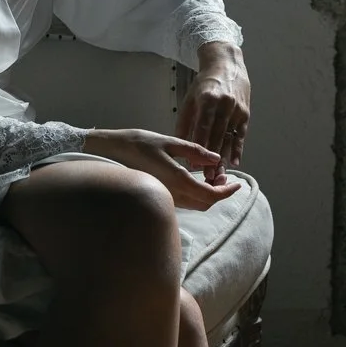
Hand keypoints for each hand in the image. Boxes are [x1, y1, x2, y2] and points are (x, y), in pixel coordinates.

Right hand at [82, 126, 239, 209]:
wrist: (108, 153)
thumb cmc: (138, 144)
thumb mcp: (169, 142)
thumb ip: (195, 152)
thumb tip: (216, 160)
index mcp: (177, 181)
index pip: (211, 196)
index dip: (227, 192)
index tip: (237, 183)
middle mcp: (172, 195)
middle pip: (205, 204)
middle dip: (219, 191)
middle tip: (222, 172)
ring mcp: (165, 198)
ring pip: (195, 204)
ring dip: (208, 192)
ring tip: (211, 172)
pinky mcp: (160, 197)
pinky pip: (185, 201)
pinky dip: (197, 193)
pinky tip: (196, 176)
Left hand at [177, 41, 250, 174]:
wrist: (227, 65)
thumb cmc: (205, 83)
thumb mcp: (191, 98)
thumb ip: (185, 121)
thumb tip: (179, 145)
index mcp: (208, 100)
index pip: (203, 127)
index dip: (199, 147)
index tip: (194, 164)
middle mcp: (224, 104)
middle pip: (217, 136)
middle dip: (212, 158)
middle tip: (207, 177)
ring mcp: (237, 109)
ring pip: (230, 138)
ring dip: (224, 157)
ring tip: (218, 175)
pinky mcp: (246, 113)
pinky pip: (241, 134)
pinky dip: (238, 149)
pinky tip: (235, 162)